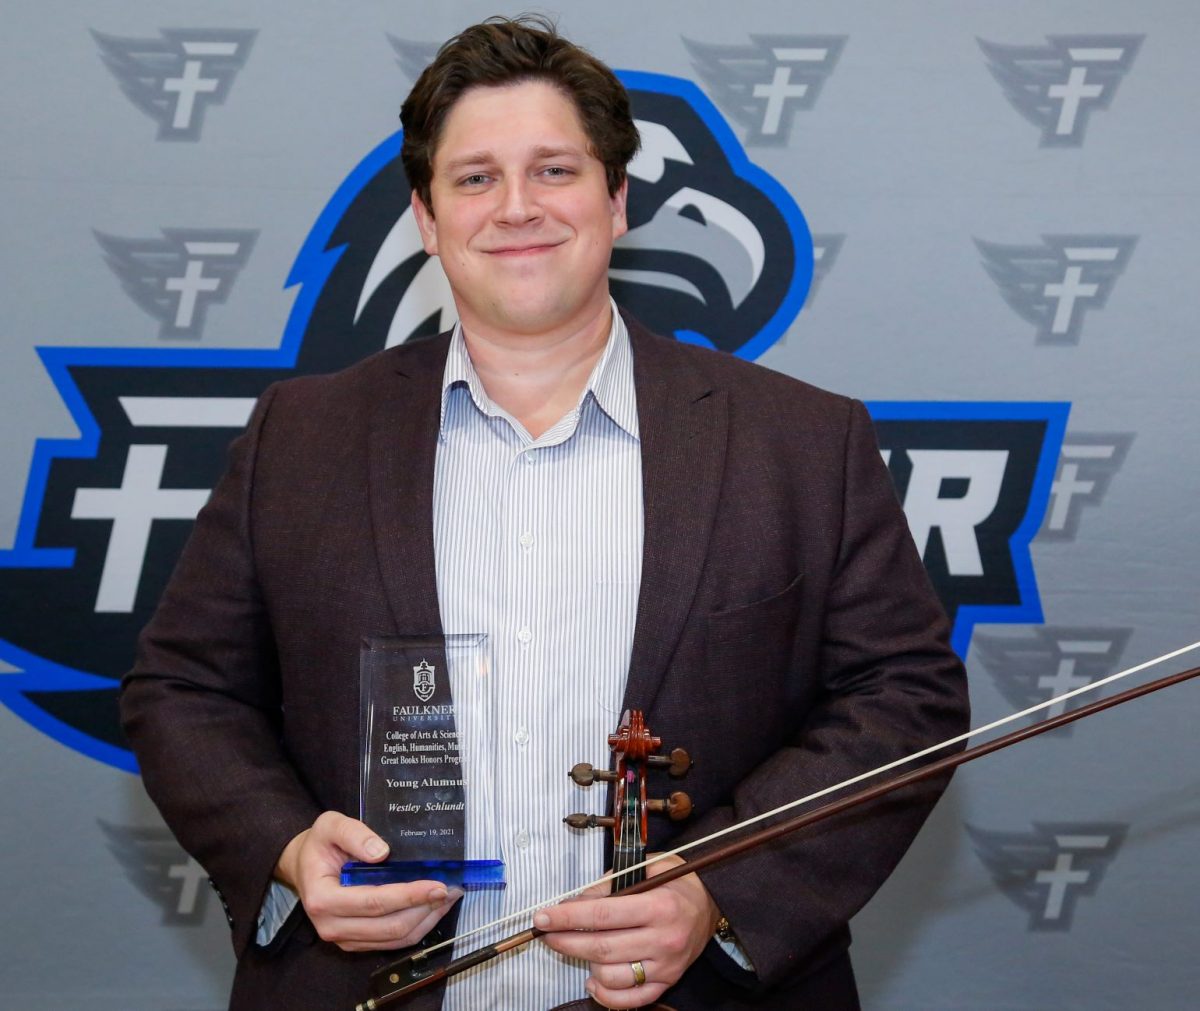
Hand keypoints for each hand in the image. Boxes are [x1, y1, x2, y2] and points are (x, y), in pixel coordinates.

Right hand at [275, 810, 460, 951]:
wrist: (305, 865)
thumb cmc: (319, 844)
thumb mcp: (330, 825)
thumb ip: (354, 834)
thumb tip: (382, 852)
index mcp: (323, 899)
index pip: (374, 902)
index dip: (409, 896)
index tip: (438, 885)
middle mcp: (331, 926)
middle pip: (389, 927)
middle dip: (425, 909)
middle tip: (452, 889)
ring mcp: (344, 938)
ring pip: (394, 939)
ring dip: (426, 920)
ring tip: (448, 897)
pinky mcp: (356, 942)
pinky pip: (392, 943)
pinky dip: (417, 927)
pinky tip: (432, 908)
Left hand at [534, 854, 718, 1008]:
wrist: (712, 902)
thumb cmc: (677, 880)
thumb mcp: (648, 866)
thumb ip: (613, 883)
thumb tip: (576, 901)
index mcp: (660, 905)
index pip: (602, 913)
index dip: (567, 917)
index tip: (542, 917)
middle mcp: (664, 939)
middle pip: (601, 947)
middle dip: (565, 940)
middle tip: (546, 933)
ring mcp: (666, 965)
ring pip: (611, 976)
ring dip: (585, 963)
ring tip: (577, 948)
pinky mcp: (667, 982)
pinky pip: (630, 999)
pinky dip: (605, 994)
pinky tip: (592, 979)